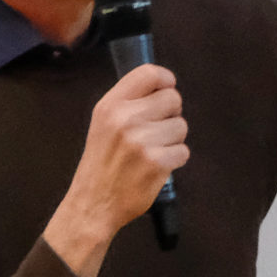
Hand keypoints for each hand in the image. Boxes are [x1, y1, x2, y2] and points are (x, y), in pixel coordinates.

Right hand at [44, 64, 188, 276]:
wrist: (93, 203)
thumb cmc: (102, 163)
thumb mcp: (103, 123)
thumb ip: (129, 102)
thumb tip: (164, 87)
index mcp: (111, 105)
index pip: (150, 73)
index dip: (166, 81)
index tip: (166, 91)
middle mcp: (125, 119)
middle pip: (173, 98)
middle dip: (171, 114)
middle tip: (156, 131)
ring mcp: (141, 141)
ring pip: (181, 126)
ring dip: (173, 140)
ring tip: (152, 151)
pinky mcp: (156, 162)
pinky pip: (183, 151)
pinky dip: (174, 160)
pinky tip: (156, 166)